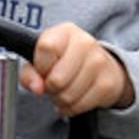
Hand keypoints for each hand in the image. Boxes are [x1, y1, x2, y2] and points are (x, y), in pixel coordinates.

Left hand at [19, 21, 133, 116]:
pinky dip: (71, 108)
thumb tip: (36, 88)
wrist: (101, 68)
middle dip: (50, 88)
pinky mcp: (107, 84)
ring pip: (67, 96)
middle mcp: (85, 43)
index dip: (41, 66)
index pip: (46, 48)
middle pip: (57, 79)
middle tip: (53, 83)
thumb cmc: (65, 62)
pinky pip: (79, 106)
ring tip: (64, 90)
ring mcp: (99, 63)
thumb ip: (30, 73)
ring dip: (60, 99)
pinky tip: (74, 98)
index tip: (43, 69)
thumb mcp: (41, 60)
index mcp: (66, 31)